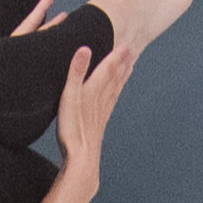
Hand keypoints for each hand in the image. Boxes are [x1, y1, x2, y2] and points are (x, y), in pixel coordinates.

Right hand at [55, 12, 154, 181]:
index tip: (127, 44)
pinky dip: (117, 93)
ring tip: (130, 67)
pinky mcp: (100, 122)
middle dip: (124, 62)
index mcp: (94, 89)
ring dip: (123, 76)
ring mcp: (103, 111)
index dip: (117, 55)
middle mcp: (102, 99)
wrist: (82, 158)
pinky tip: (115, 94)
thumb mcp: (69, 96)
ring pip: (116, 89)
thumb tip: (85, 48)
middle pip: (116, 76)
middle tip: (134, 50)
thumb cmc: (73, 128)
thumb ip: (76, 72)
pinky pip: (112, 102)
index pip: (108, 68)